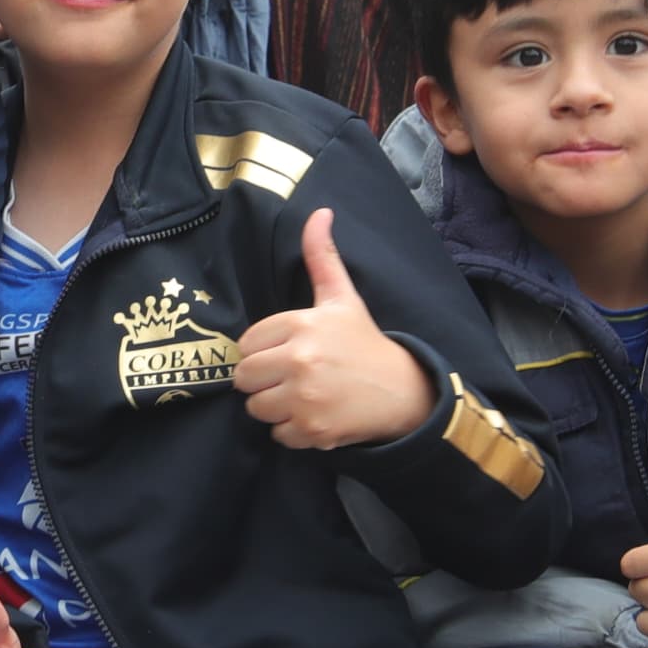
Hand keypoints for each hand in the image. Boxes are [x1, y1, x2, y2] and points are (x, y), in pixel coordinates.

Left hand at [233, 209, 436, 451]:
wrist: (403, 391)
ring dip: (274, 407)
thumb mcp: (342, 298)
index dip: (263, 350)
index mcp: (302, 325)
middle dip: (263, 380)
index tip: (286, 352)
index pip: (247, 344)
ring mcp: (305, 398)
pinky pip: (277, 434)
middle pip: (244, 378)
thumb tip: (319, 212)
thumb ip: (322, 257)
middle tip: (291, 377)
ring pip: (256, 408)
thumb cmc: (364, 342)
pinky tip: (315, 415)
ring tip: (302, 396)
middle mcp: (300, 360)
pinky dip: (292, 431)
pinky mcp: (312, 429)